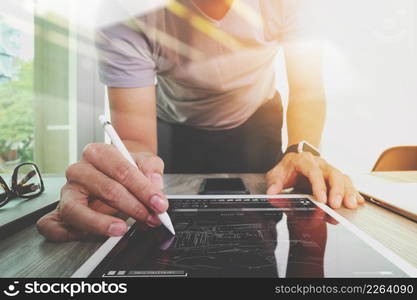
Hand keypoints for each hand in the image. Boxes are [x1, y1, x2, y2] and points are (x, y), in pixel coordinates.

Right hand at [37, 143, 165, 241]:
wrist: (114, 174)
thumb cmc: (126, 169)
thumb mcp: (144, 161)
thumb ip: (151, 168)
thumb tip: (154, 182)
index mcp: (98, 153)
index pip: (122, 170)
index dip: (143, 189)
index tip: (159, 204)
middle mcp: (79, 170)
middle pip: (105, 189)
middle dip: (133, 207)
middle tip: (151, 218)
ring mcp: (67, 192)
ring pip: (75, 209)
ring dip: (100, 223)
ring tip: (121, 229)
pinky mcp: (59, 212)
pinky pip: (55, 226)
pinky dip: (72, 234)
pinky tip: (95, 236)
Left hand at [266, 152, 364, 208]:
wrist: (293, 162)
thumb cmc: (286, 169)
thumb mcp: (276, 174)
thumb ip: (274, 183)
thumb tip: (272, 192)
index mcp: (304, 161)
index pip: (314, 172)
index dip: (319, 186)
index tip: (321, 199)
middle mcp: (320, 163)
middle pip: (333, 174)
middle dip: (337, 190)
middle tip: (337, 205)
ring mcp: (329, 169)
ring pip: (343, 178)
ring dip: (348, 192)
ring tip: (351, 205)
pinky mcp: (335, 177)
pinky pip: (347, 182)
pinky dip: (353, 192)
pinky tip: (358, 202)